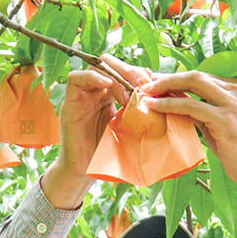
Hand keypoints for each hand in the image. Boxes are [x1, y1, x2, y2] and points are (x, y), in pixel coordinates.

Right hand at [42, 55, 153, 208]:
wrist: (86, 171)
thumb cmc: (109, 154)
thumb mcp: (130, 128)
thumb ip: (141, 113)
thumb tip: (167, 102)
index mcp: (110, 96)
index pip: (124, 73)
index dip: (139, 75)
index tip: (153, 87)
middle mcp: (96, 92)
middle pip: (111, 66)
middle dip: (129, 72)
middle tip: (142, 84)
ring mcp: (82, 95)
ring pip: (96, 68)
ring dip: (114, 75)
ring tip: (128, 92)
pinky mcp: (69, 101)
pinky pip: (76, 78)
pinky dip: (92, 77)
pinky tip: (108, 84)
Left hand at [139, 71, 236, 192]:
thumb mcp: (220, 122)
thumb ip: (202, 108)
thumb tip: (174, 99)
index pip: (203, 76)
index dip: (177, 77)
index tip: (156, 81)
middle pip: (196, 75)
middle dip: (168, 78)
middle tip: (146, 84)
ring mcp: (234, 102)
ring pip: (193, 84)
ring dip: (165, 87)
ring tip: (145, 93)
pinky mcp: (226, 118)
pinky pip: (191, 105)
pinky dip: (169, 104)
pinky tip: (154, 106)